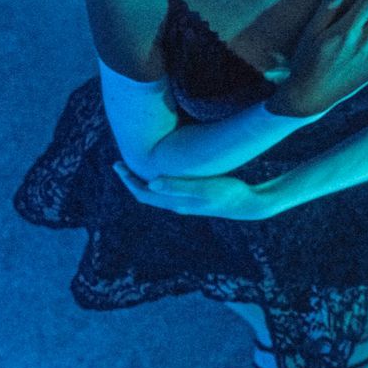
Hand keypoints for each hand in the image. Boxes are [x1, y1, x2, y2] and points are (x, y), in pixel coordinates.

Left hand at [111, 162, 282, 219]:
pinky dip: (159, 179)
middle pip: (146, 194)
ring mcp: (186, 202)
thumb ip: (177, 186)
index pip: (142, 193)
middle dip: (131, 179)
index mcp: (175, 203)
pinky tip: (164, 167)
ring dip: (143, 179)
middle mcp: (177, 205)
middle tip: (119, 163)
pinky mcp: (195, 196)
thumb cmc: (228, 194)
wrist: (250, 205)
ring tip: (136, 164)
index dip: (128, 180)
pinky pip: (169, 189)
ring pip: (157, 192)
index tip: (117, 164)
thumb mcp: (203, 188)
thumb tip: (151, 182)